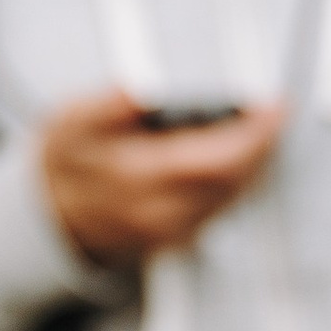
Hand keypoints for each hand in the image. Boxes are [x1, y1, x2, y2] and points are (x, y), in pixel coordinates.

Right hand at [39, 88, 283, 265]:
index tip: (274, 106)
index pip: (216, 160)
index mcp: (139, 179)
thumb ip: (104, 108)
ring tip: (261, 124)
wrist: (56, 216)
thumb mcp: (71, 123)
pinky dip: (239, 175)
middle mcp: (163, 213)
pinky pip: (225, 205)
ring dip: (255, 159)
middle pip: (235, 179)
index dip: (253, 134)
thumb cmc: (68, 163)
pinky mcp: (183, 238)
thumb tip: (132, 92)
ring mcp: (176, 231)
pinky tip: (239, 152)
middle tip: (274, 109)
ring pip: (235, 194)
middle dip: (262, 142)